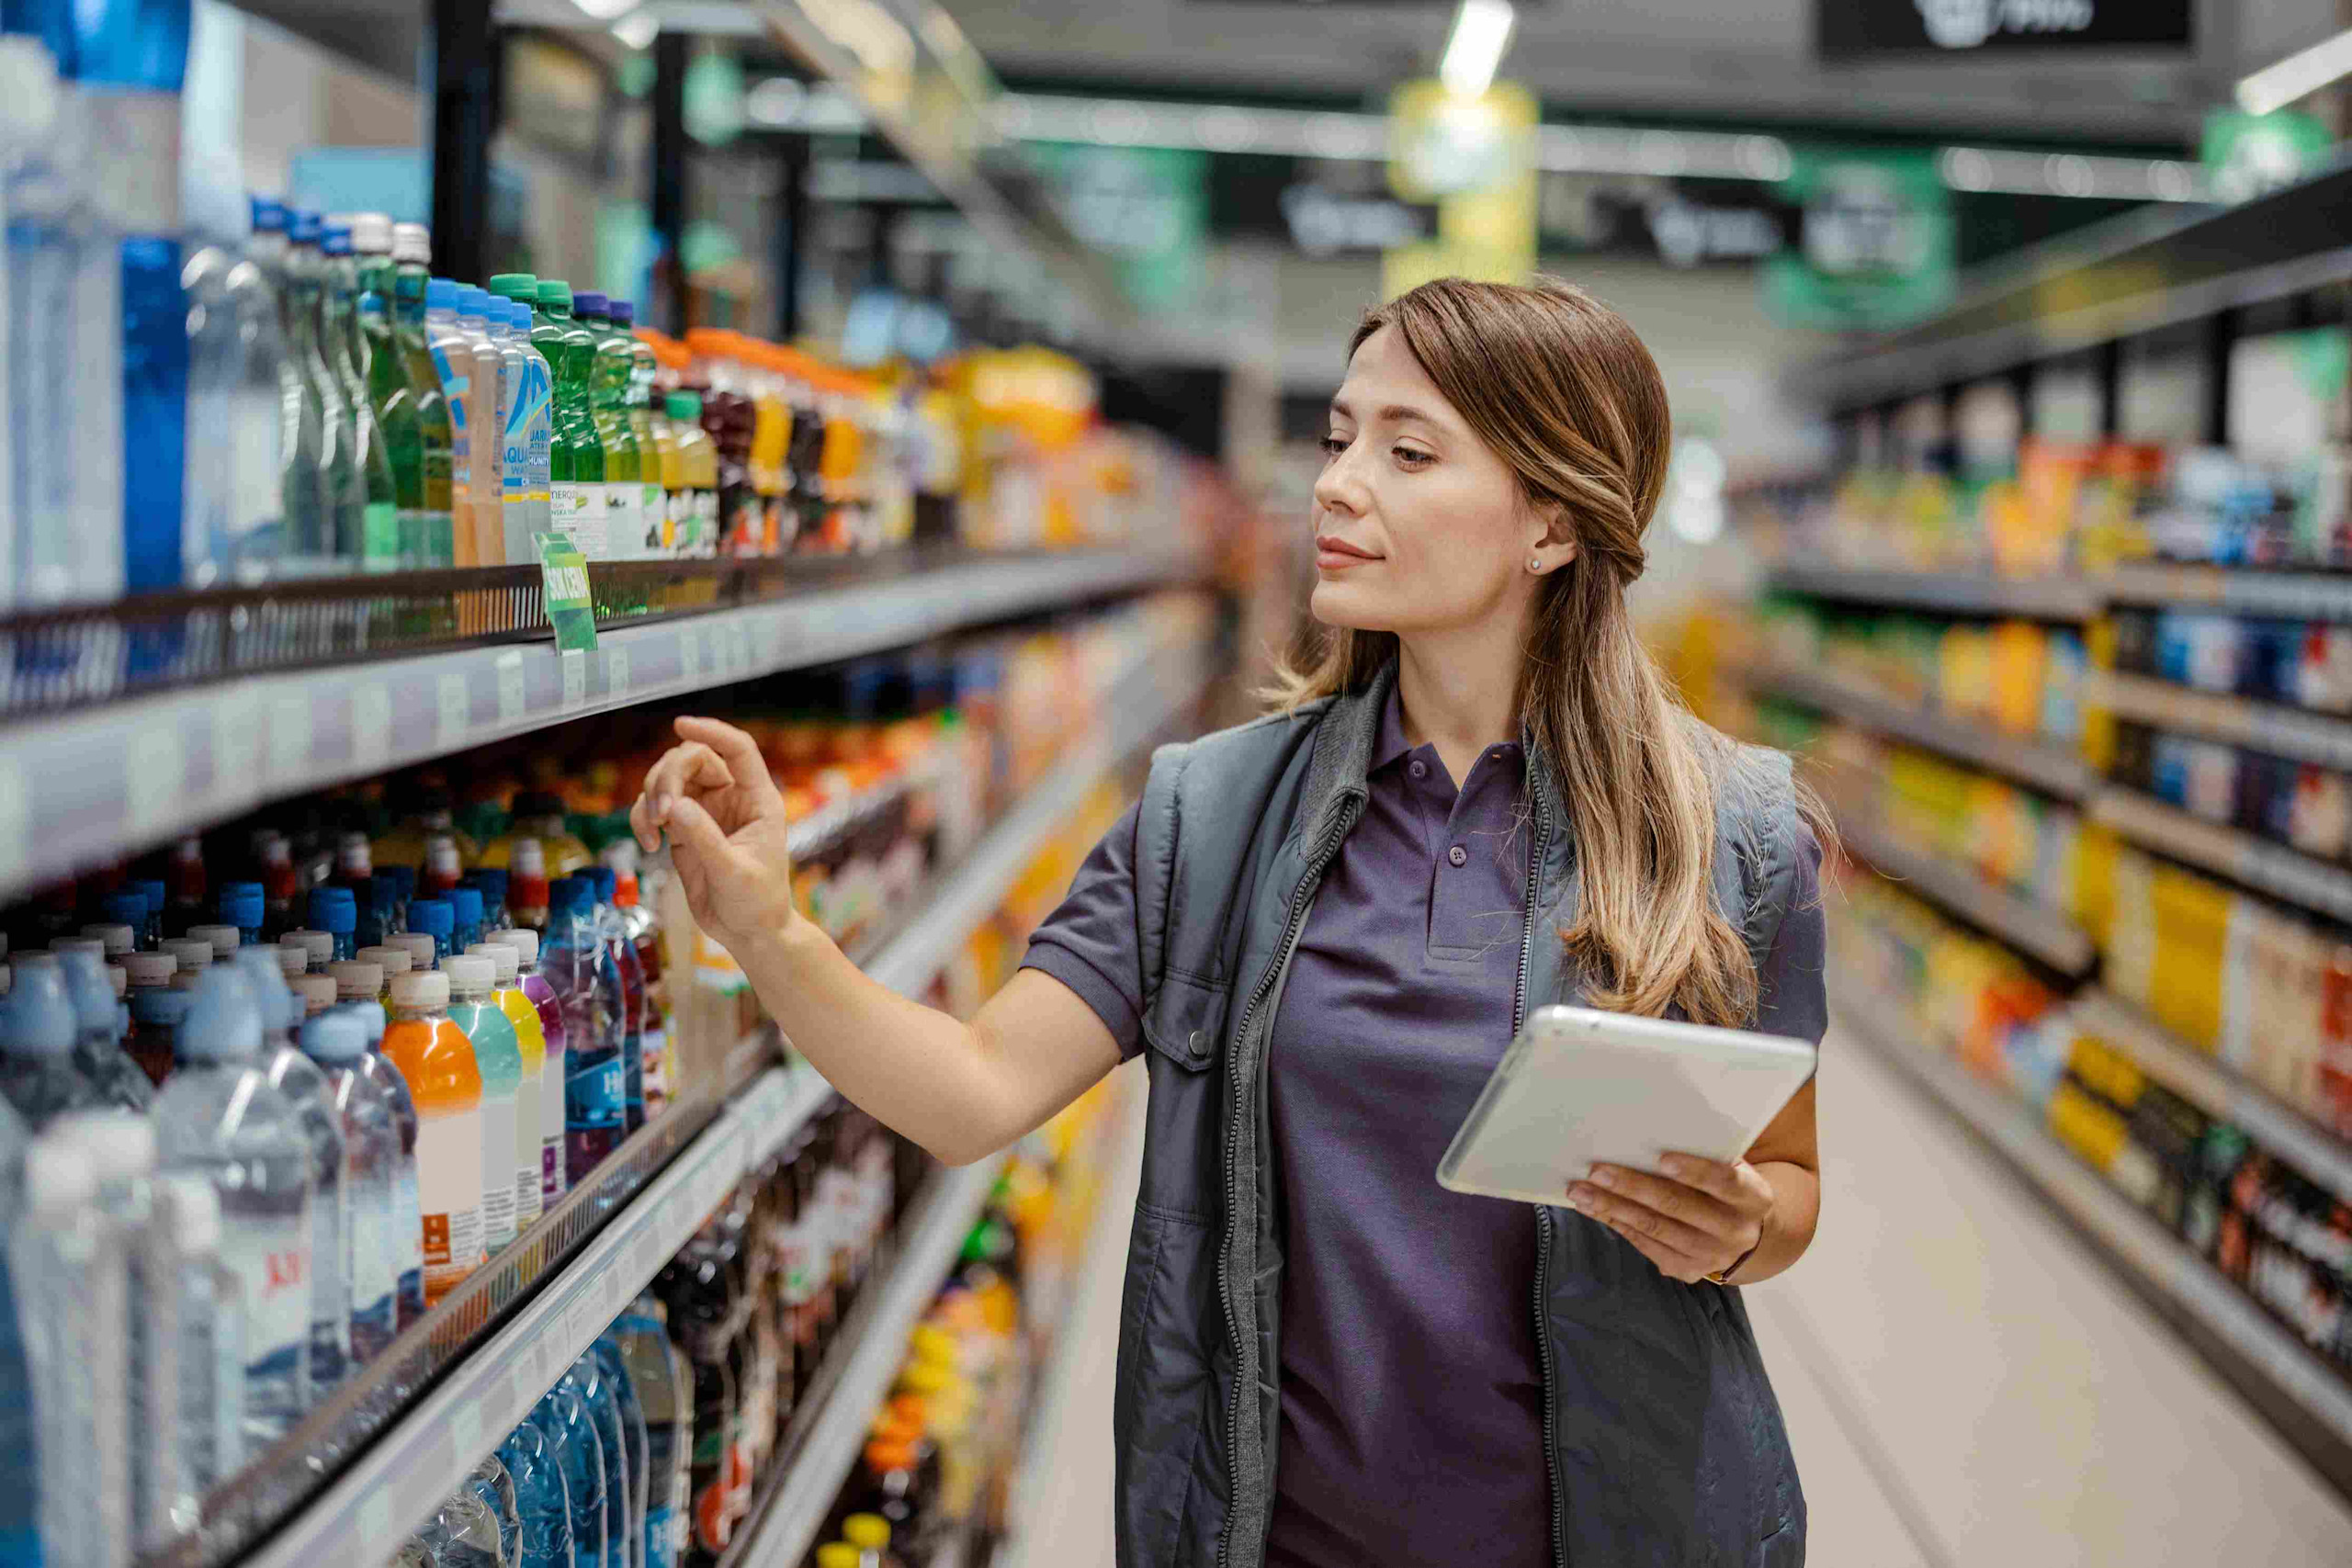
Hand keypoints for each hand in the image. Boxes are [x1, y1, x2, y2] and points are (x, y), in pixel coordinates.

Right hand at [630, 716, 798, 951]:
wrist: (748, 932)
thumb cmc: (756, 902)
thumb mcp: (733, 871)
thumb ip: (704, 838)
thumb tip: (675, 806)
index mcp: (757, 798)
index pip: (738, 749)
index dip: (712, 732)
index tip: (681, 724)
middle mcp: (731, 798)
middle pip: (692, 759)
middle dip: (668, 777)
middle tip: (661, 812)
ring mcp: (705, 811)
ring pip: (669, 779)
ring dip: (652, 796)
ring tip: (654, 831)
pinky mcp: (683, 829)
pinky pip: (655, 806)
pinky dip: (643, 817)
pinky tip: (649, 843)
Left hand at [1567, 1154, 1771, 1284]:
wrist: (1748, 1235)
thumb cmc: (1728, 1186)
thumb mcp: (1732, 1168)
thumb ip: (1706, 1154)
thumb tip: (1650, 1130)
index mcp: (1753, 1197)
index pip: (1724, 1181)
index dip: (1694, 1171)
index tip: (1661, 1158)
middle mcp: (1736, 1231)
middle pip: (1678, 1206)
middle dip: (1633, 1187)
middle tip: (1597, 1171)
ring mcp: (1711, 1255)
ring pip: (1655, 1228)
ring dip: (1612, 1208)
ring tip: (1580, 1190)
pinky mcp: (1687, 1270)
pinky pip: (1646, 1244)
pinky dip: (1616, 1223)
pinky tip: (1593, 1208)